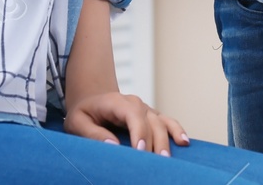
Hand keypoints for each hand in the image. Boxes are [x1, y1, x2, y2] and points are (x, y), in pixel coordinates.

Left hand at [65, 91, 188, 154]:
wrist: (92, 101)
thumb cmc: (83, 114)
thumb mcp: (77, 123)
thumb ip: (93, 133)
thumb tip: (113, 145)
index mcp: (117, 102)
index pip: (134, 115)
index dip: (139, 132)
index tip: (140, 151)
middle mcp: (135, 103)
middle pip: (151, 121)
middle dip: (155, 142)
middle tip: (157, 162)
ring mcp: (145, 110)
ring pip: (161, 123)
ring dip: (167, 139)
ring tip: (169, 158)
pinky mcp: (151, 117)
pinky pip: (167, 122)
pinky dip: (177, 130)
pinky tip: (184, 141)